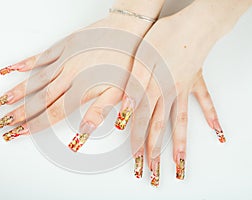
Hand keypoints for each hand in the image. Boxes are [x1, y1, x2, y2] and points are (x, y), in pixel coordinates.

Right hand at [0, 7, 158, 140]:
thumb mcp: (121, 92)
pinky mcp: (65, 45)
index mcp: (84, 88)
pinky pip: (42, 56)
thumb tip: (83, 132)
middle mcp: (70, 74)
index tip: (20, 132)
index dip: (36, 124)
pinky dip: (26, 63)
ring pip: (36, 78)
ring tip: (1, 101)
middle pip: (40, 98)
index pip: (54, 112)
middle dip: (20, 112)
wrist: (130, 30)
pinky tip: (13, 69)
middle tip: (2, 122)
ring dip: (17, 91)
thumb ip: (99, 112)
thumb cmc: (128, 62)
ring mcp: (66, 58)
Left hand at [119, 8, 227, 184]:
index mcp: (153, 89)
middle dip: (156, 151)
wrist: (193, 24)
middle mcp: (169, 93)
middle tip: (155, 171)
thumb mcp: (140, 60)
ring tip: (180, 163)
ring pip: (181, 121)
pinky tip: (217, 131)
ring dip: (179, 143)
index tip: (136, 160)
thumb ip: (133, 88)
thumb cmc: (164, 37)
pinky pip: (204, 100)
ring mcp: (184, 88)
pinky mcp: (195, 80)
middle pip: (160, 128)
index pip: (141, 121)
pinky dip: (211, 115)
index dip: (137, 141)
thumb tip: (124, 112)